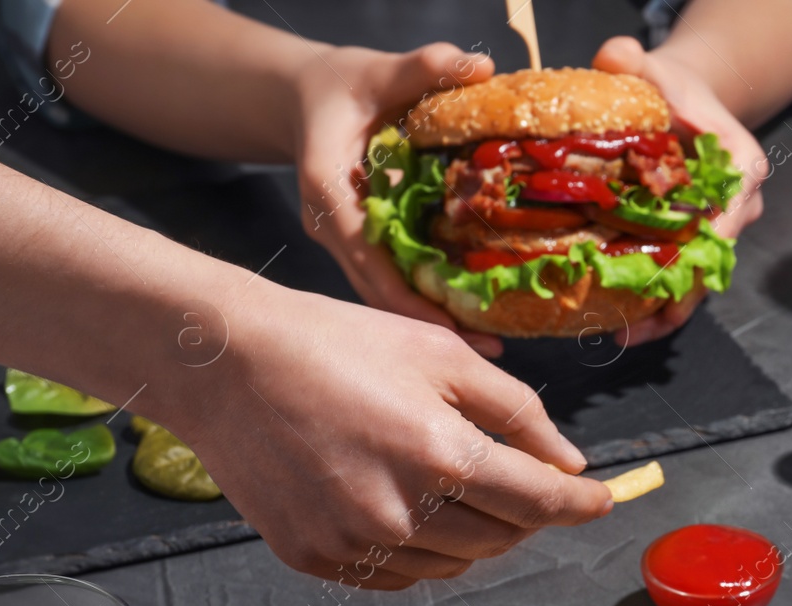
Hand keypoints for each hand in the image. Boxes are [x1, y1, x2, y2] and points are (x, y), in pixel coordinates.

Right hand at [167, 284, 610, 588]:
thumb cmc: (338, 343)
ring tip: (460, 488)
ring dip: (476, 534)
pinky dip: (424, 551)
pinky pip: (400, 574)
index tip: (603, 500)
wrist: (223, 364)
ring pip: (455, 563)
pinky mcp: (316, 560)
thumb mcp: (443, 355)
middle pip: (502, 538)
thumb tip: (570, 463)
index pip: (540, 503)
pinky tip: (410, 509)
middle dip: (527, 513)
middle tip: (524, 480)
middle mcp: (403, 513)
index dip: (581, 505)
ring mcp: (355, 544)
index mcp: (443, 456)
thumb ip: (519, 412)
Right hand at [291, 43, 505, 357]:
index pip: (364, 253)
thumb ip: (425, 68)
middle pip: (376, 289)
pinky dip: (425, 301)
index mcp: (327, 189)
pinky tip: (469, 319)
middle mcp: (331, 226)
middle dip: (427, 323)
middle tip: (486, 353)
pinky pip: (391, 282)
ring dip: (430, 321)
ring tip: (486, 348)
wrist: (305, 98)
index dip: (403, 293)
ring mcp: (344, 242)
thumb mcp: (379, 70)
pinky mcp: (361, 246)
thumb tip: (478, 67)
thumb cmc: (341, 85)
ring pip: (383, 294)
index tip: (446, 324)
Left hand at [594, 36, 767, 346]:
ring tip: (623, 333)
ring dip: (664, 311)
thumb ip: (632, 60)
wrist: (681, 102)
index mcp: (742, 166)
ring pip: (698, 280)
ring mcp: (718, 231)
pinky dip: (655, 302)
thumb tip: (614, 58)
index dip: (707, 245)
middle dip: (679, 296)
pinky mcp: (694, 245)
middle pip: (714, 260)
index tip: (677, 274)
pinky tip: (620, 323)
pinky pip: (681, 280)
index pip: (732, 209)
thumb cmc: (672, 87)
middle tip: (636, 323)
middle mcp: (739, 207)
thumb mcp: (654, 67)